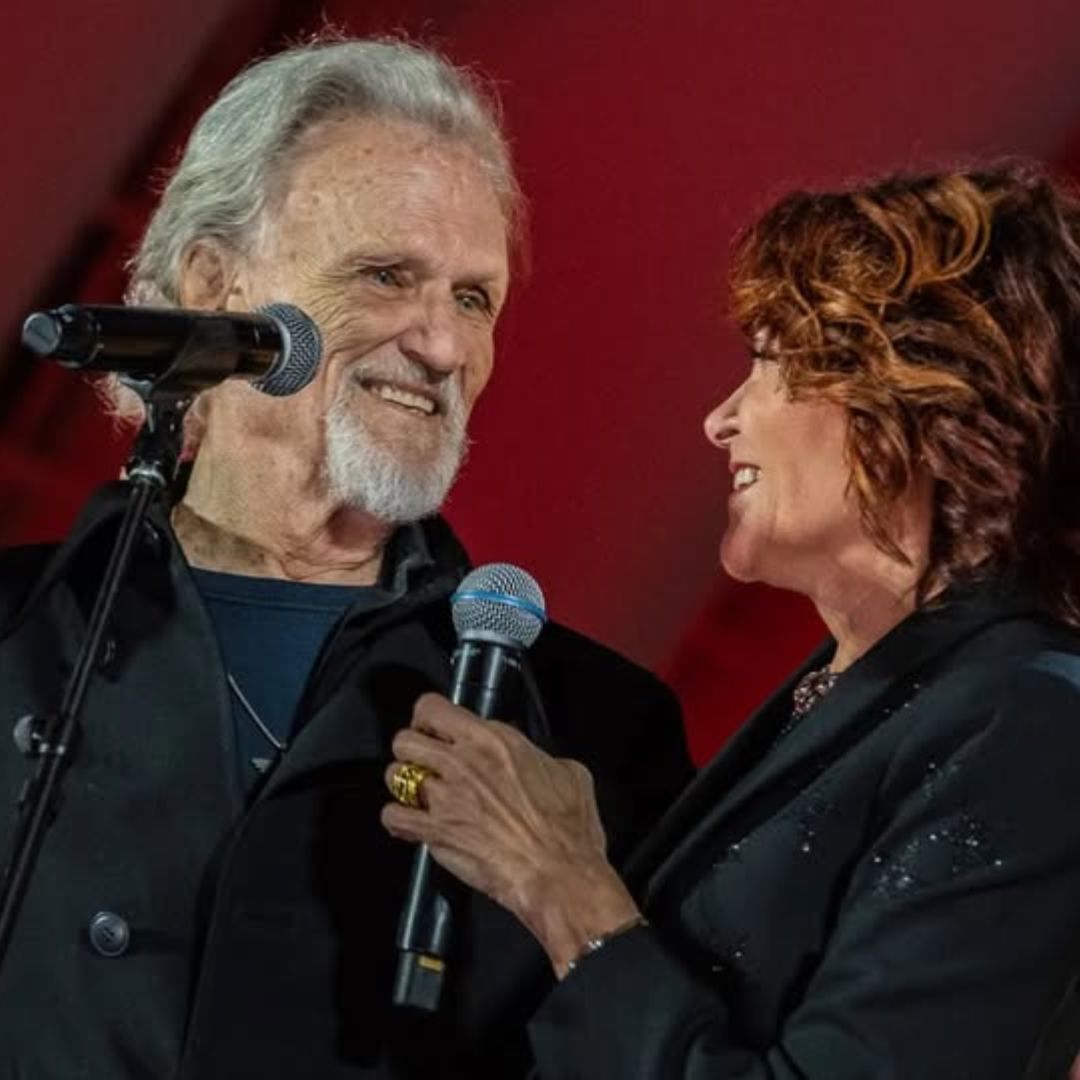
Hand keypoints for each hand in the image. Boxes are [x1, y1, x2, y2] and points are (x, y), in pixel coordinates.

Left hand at [381, 693, 640, 973]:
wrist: (560, 874)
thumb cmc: (569, 829)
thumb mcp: (567, 772)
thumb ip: (535, 756)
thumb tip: (527, 756)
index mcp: (493, 740)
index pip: (434, 708)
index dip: (428, 718)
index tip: (435, 729)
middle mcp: (463, 762)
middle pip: (405, 738)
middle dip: (411, 749)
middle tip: (424, 762)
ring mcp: (446, 797)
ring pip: (395, 775)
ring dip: (403, 784)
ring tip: (417, 794)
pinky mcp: (436, 833)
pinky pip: (393, 817)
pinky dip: (397, 819)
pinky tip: (410, 823)